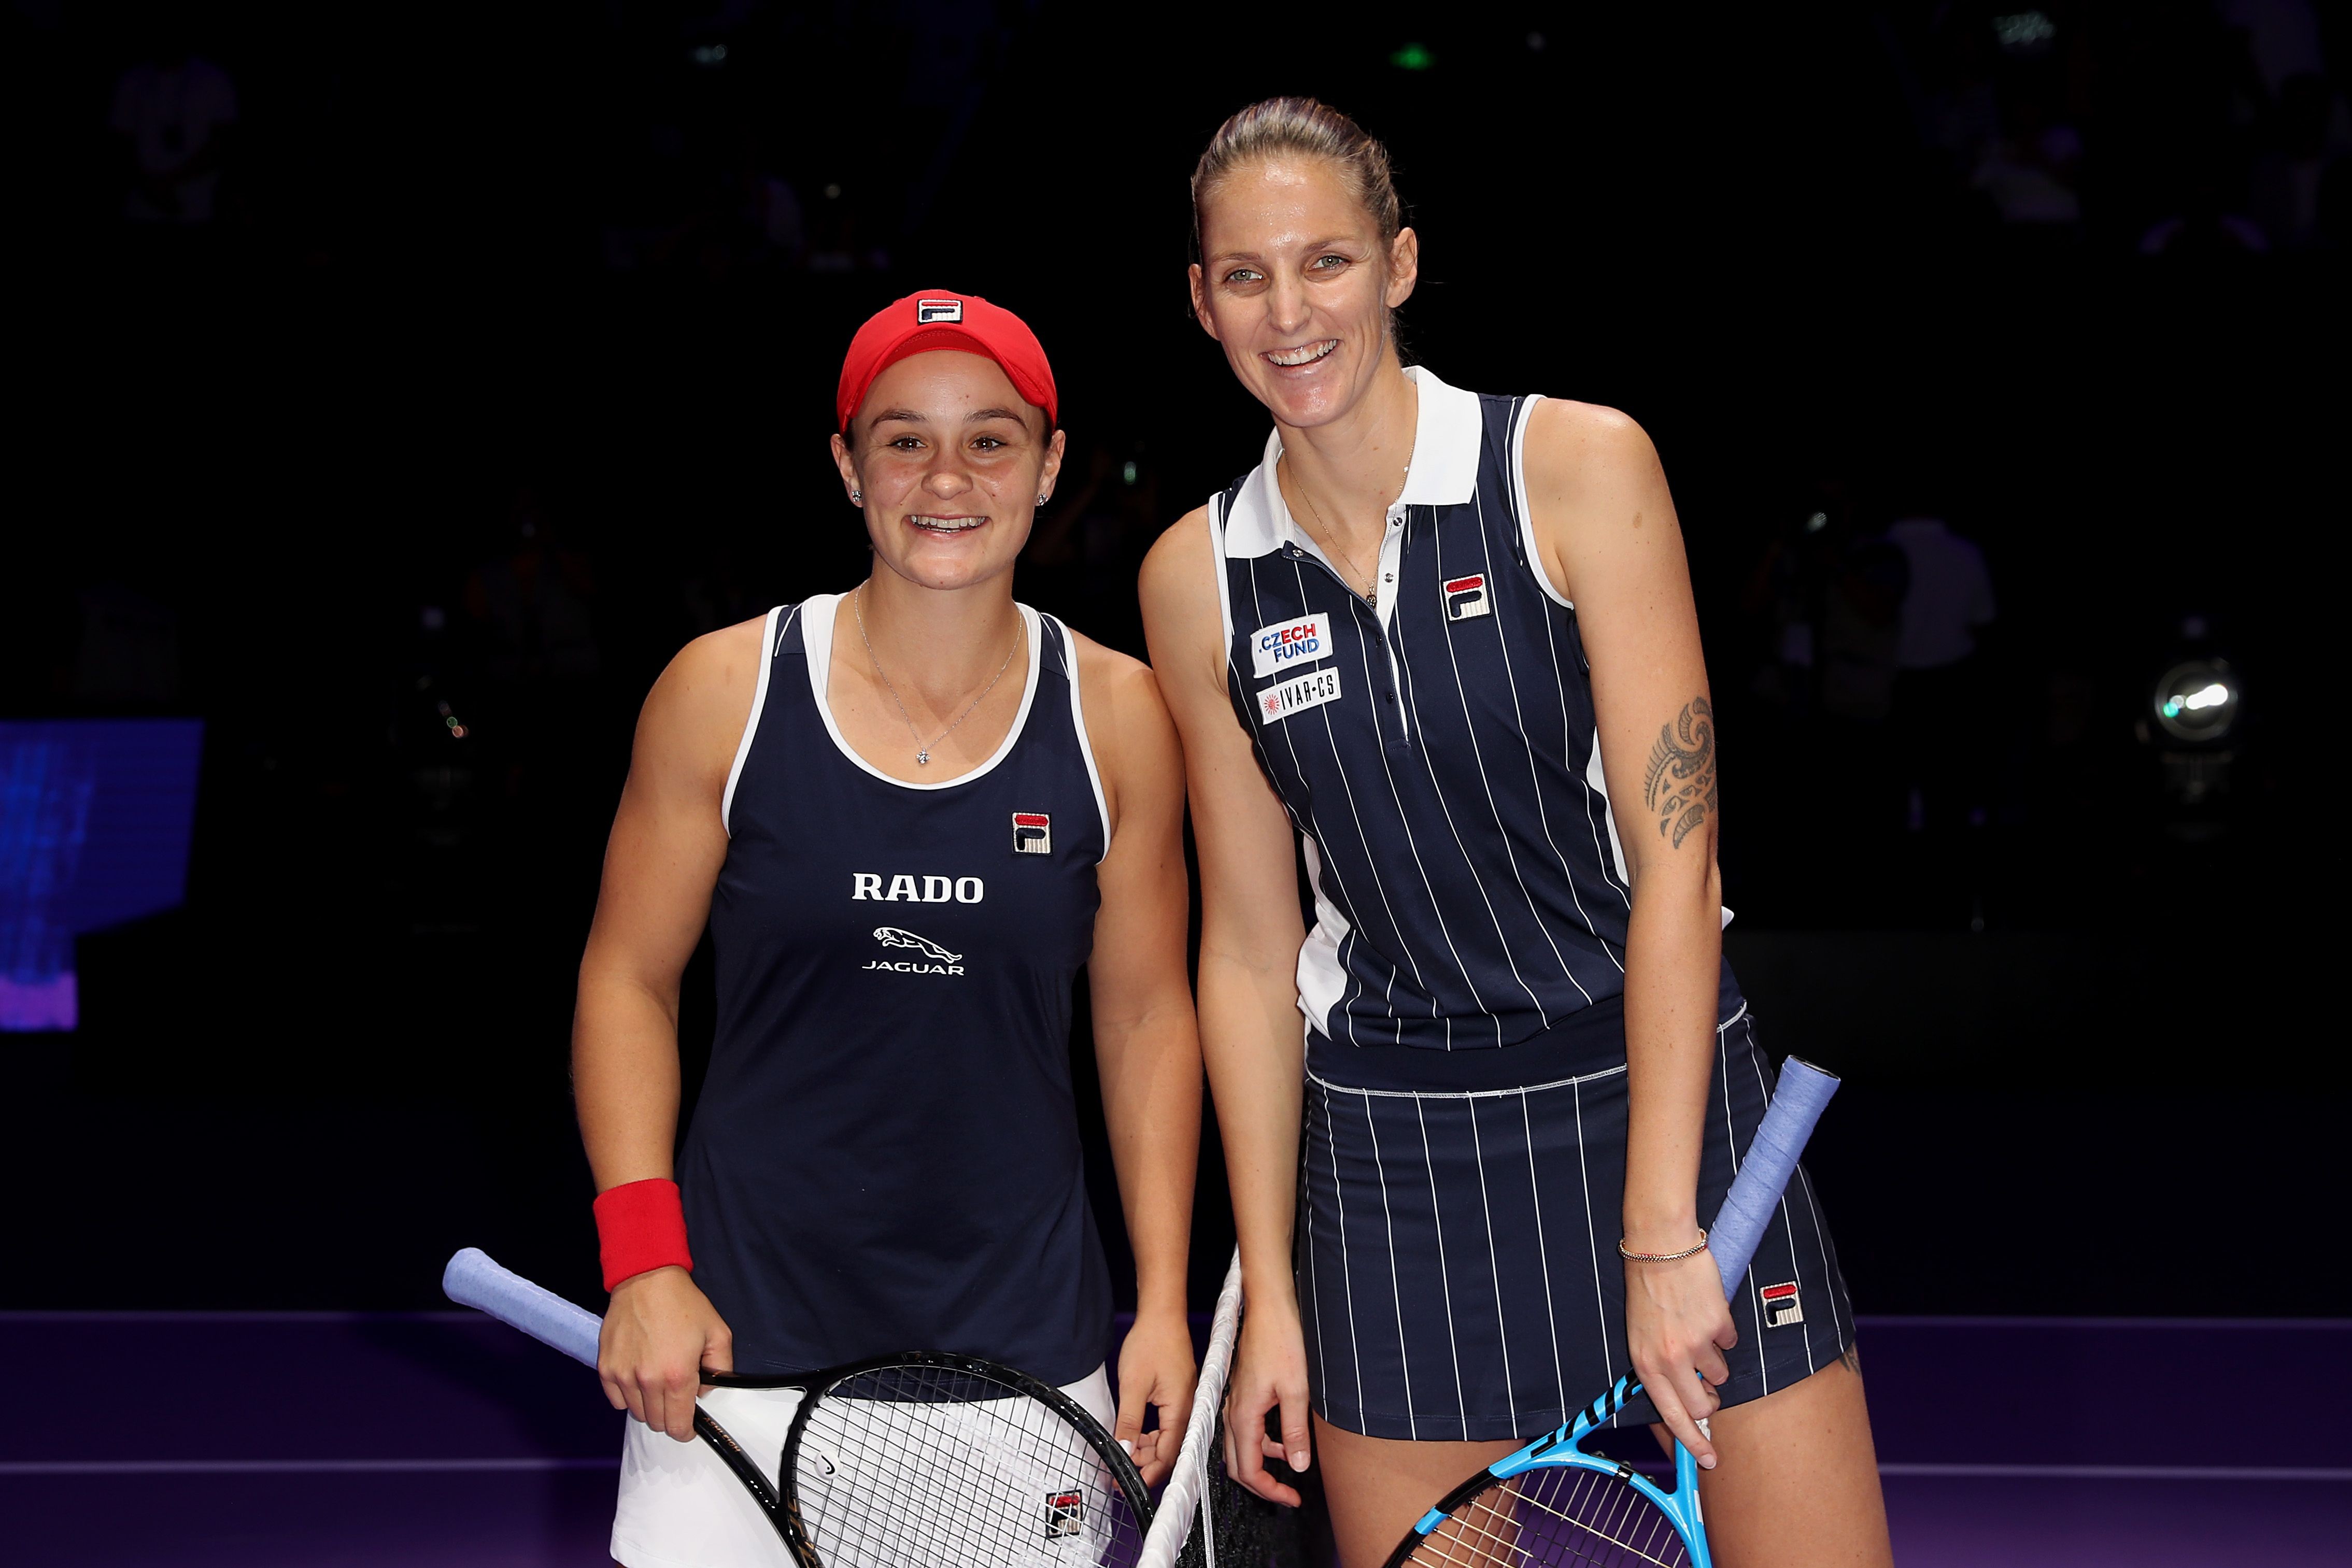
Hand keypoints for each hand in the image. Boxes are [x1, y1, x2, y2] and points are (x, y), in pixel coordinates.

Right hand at [599, 1265, 732, 1442]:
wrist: (646, 1280)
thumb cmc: (683, 1304)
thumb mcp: (718, 1332)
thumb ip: (721, 1369)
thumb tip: (706, 1393)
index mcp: (677, 1376)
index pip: (677, 1426)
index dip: (685, 1431)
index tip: (688, 1426)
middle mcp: (647, 1381)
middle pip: (657, 1423)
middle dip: (669, 1417)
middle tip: (676, 1397)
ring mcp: (623, 1376)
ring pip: (637, 1413)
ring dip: (649, 1406)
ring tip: (658, 1382)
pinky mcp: (606, 1369)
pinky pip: (617, 1401)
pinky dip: (628, 1396)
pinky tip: (639, 1378)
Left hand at [1113, 1308, 1197, 1485]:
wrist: (1161, 1315)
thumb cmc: (1151, 1342)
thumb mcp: (1133, 1385)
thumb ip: (1129, 1422)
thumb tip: (1124, 1451)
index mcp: (1181, 1410)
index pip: (1168, 1454)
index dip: (1148, 1473)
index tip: (1128, 1483)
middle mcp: (1189, 1409)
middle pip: (1171, 1450)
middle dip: (1146, 1465)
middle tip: (1122, 1473)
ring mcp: (1186, 1403)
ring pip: (1169, 1439)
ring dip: (1148, 1450)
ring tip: (1126, 1454)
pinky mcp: (1180, 1397)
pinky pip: (1168, 1426)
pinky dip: (1152, 1436)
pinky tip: (1136, 1436)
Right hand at [1222, 1290, 1311, 1505]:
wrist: (1269, 1308)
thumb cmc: (1281, 1341)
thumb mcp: (1296, 1390)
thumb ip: (1294, 1431)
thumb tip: (1297, 1465)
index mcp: (1243, 1416)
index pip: (1248, 1470)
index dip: (1269, 1490)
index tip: (1291, 1498)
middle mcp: (1233, 1412)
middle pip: (1238, 1465)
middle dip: (1263, 1484)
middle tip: (1288, 1494)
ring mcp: (1234, 1402)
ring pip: (1241, 1448)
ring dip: (1262, 1464)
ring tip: (1289, 1471)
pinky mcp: (1242, 1393)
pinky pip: (1246, 1430)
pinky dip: (1262, 1443)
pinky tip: (1282, 1440)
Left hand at [1623, 1249, 1735, 1468]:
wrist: (1659, 1248)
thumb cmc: (1647, 1290)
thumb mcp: (1641, 1335)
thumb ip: (1660, 1367)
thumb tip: (1686, 1396)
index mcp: (1645, 1364)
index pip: (1671, 1416)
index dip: (1693, 1442)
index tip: (1709, 1458)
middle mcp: (1669, 1359)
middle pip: (1703, 1405)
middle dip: (1711, 1400)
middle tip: (1708, 1384)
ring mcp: (1695, 1344)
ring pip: (1720, 1374)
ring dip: (1714, 1357)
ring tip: (1696, 1329)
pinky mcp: (1718, 1326)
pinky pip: (1730, 1343)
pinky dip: (1722, 1332)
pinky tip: (1705, 1311)